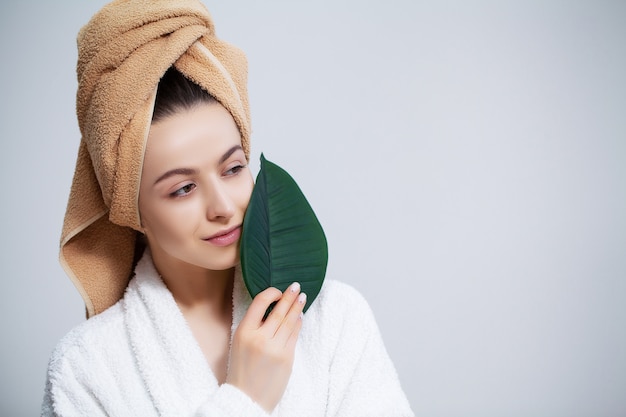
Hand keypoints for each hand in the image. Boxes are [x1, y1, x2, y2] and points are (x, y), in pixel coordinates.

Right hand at [227, 282, 305, 412]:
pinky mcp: (287, 358)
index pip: (259, 302)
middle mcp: (260, 338)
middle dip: (289, 296)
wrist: (246, 399)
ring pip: (290, 321)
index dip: (271, 293)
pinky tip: (300, 317)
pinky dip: (298, 324)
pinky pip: (295, 335)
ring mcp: (275, 348)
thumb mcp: (239, 343)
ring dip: (297, 307)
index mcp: (243, 332)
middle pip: (278, 311)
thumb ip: (253, 326)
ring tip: (302, 297)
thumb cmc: (241, 371)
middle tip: (296, 286)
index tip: (278, 291)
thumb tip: (272, 309)